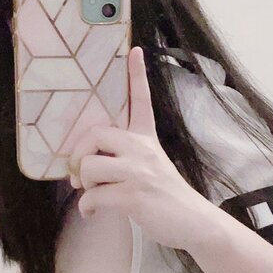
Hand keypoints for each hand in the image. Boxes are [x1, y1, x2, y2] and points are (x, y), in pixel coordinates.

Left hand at [66, 46, 221, 250]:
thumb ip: (125, 159)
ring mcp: (138, 173)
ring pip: (89, 167)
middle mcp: (142, 150)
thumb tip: (86, 168)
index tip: (134, 50)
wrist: (194, 222)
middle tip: (80, 174)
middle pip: (94, 134)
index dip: (136, 76)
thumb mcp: (152, 167)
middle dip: (79, 156)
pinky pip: (93, 197)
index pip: (141, 101)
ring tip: (94, 196)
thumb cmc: (167, 197)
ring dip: (84, 186)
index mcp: (147, 140)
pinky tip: (94, 213)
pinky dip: (88, 208)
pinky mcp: (133, 196)